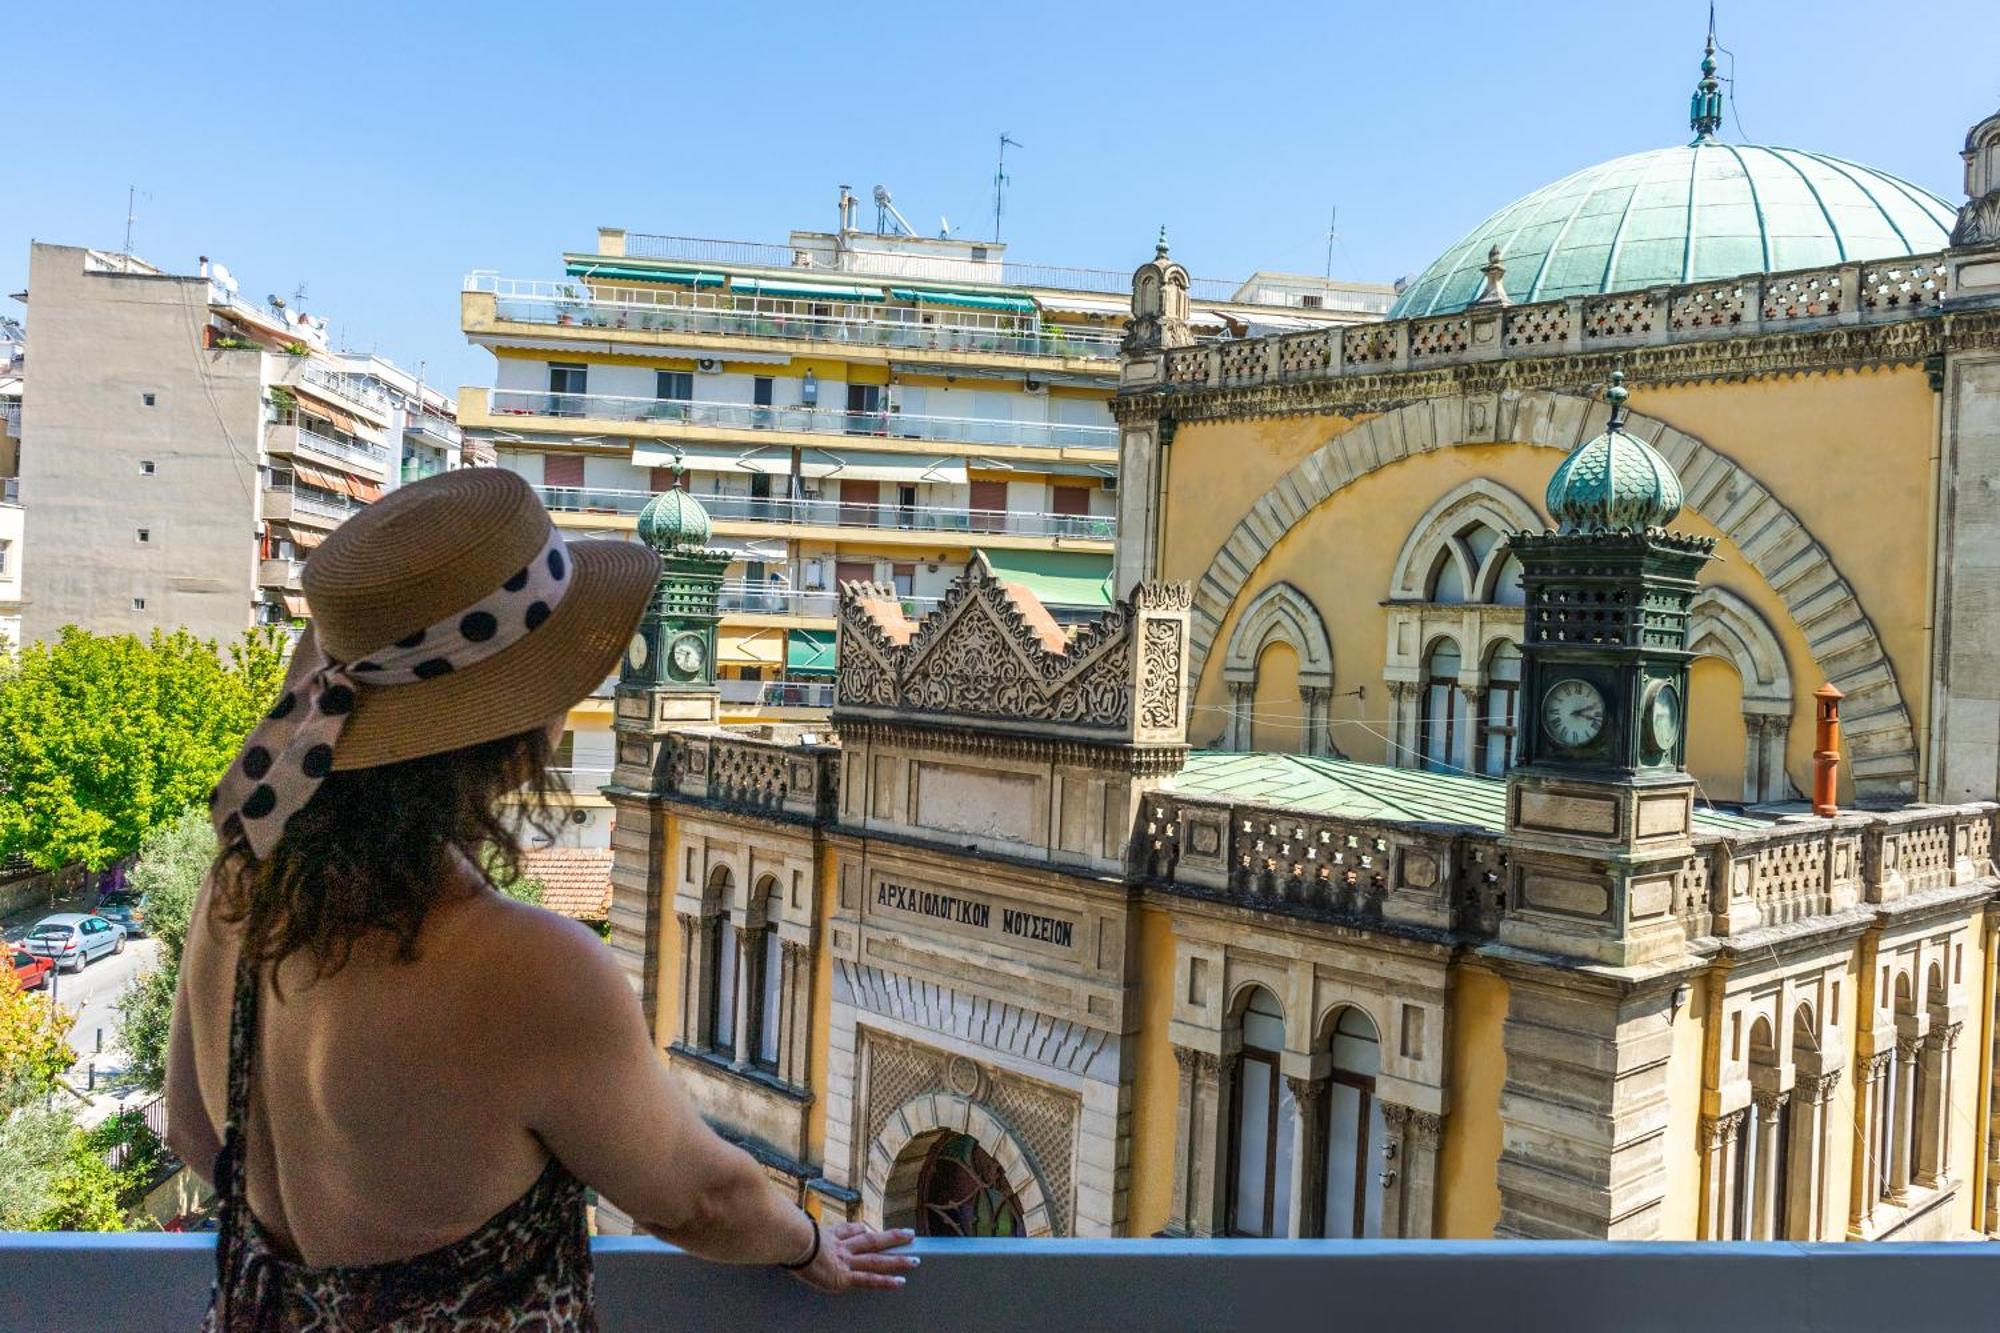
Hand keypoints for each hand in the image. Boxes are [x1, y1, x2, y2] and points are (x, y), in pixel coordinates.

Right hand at [790, 1220, 918, 1292]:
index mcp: (827, 1235)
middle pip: (870, 1240)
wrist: (793, 1240)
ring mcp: (845, 1261)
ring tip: (916, 1260)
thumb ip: (791, 1226)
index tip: (866, 1229)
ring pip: (876, 1259)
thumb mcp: (789, 1227)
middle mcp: (840, 1246)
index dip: (858, 1230)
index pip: (848, 1230)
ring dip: (897, 1260)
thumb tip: (782, 1221)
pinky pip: (869, 1279)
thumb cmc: (786, 1235)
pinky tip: (901, 1282)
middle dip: (890, 1238)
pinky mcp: (844, 1277)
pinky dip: (885, 1281)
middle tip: (909, 1234)